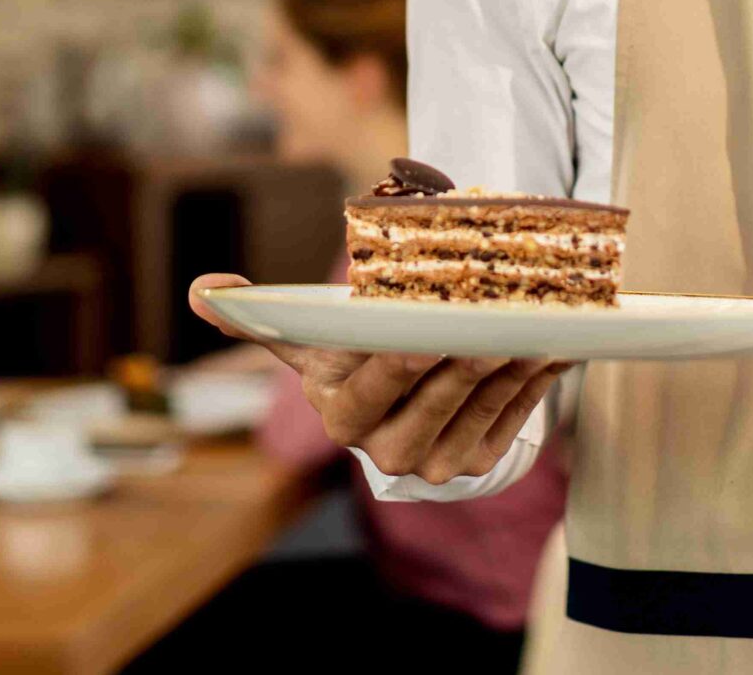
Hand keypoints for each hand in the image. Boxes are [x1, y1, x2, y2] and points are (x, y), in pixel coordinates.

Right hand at [189, 273, 566, 485]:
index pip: (373, 383)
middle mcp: (384, 448)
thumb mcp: (310, 340)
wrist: (401, 407)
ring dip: (511, 359)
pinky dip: (533, 378)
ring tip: (533, 321)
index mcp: (340, 413)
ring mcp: (434, 463)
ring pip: (480, 399)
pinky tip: (550, 343)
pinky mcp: (476, 462)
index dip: (402, 361)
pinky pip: (513, 414)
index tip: (426, 333)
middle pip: (435, 391)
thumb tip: (201, 290)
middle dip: (467, 353)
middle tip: (496, 316)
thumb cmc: (353, 356)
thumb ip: (262, 318)